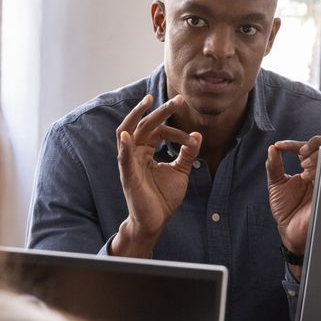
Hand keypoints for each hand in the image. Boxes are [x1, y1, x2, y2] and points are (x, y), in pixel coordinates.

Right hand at [112, 94, 201, 256]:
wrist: (155, 221)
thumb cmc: (163, 198)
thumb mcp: (180, 171)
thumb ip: (187, 154)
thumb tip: (197, 134)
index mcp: (146, 151)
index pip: (159, 131)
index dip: (177, 132)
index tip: (193, 139)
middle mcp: (136, 153)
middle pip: (144, 125)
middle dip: (160, 111)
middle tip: (178, 99)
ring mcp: (129, 162)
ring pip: (128, 132)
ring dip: (137, 116)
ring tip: (147, 101)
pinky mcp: (127, 175)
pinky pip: (123, 158)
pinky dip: (124, 146)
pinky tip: (127, 135)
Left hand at [266, 135, 320, 260]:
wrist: (291, 232)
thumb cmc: (286, 210)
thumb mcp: (276, 185)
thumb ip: (274, 166)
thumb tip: (272, 148)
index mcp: (310, 168)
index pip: (308, 147)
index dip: (294, 143)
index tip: (280, 146)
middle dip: (316, 144)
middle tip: (301, 155)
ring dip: (320, 157)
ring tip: (305, 168)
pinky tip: (311, 177)